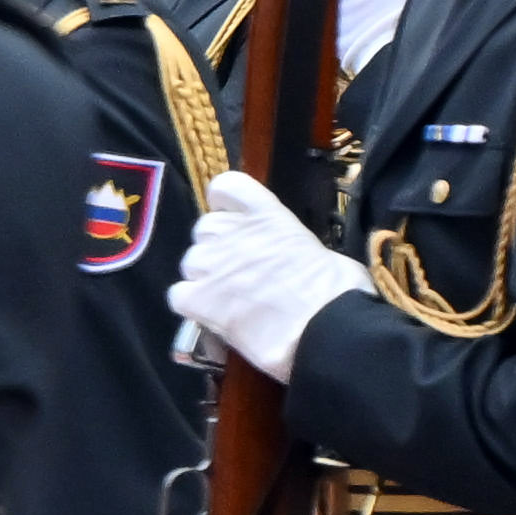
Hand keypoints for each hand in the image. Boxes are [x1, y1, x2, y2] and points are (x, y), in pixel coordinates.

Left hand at [168, 174, 351, 380]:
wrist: (324, 328)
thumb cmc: (337, 292)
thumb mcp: (322, 252)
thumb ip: (291, 245)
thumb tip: (289, 258)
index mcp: (268, 215)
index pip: (227, 186)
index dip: (224, 202)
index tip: (231, 215)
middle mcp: (233, 233)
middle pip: (205, 229)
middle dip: (217, 247)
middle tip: (239, 272)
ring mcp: (211, 264)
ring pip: (190, 262)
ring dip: (204, 277)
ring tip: (230, 298)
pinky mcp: (198, 298)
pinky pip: (178, 295)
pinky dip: (192, 305)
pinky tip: (213, 316)